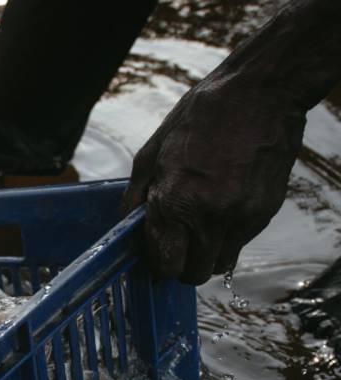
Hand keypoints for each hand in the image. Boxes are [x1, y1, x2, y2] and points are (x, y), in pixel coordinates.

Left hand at [124, 74, 304, 284]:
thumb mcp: (152, 153)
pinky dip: (228, 238)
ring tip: (200, 229)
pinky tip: (222, 210)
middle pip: (192, 275)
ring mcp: (241, 217)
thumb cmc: (201, 117)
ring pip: (219, 265)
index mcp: (175, 202)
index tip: (155, 255)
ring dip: (206, 256)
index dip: (156, 265)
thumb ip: (137, 197)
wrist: (260, 92)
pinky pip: (241, 244)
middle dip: (181, 266)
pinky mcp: (265, 211)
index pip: (163, 264)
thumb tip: (126, 227)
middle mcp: (209, 217)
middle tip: (177, 246)